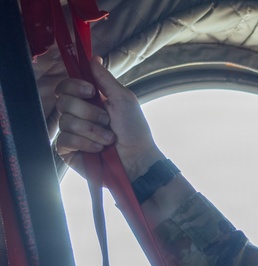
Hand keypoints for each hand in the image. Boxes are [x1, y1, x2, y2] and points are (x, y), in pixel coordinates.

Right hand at [54, 57, 164, 180]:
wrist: (138, 160)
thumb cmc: (134, 131)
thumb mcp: (124, 99)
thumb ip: (106, 79)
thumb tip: (94, 58)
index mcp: (87, 101)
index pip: (65, 86)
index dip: (74, 86)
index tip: (91, 91)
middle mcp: (76, 115)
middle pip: (63, 101)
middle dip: (90, 112)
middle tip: (108, 121)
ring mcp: (70, 132)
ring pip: (66, 121)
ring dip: (93, 131)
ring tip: (109, 139)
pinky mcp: (67, 150)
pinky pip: (65, 140)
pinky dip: (86, 144)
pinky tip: (99, 150)